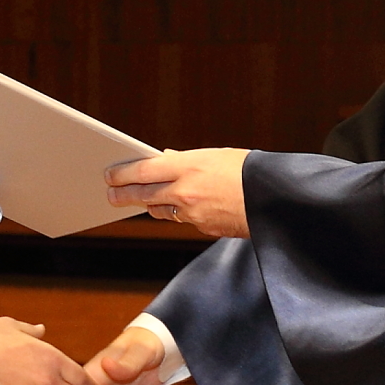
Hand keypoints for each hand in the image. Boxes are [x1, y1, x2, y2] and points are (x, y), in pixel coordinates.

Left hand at [105, 148, 249, 236]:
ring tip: (139, 200)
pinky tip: (177, 206)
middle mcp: (185, 191)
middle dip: (123, 195)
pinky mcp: (203, 228)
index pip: (143, 170)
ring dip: (149, 205)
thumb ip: (187, 160)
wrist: (275, 199)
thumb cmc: (249, 171)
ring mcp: (192, 213)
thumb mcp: (216, 156)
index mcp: (188, 167)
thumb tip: (166, 160)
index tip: (110, 175)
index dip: (123, 174)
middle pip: (144, 194)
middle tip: (110, 195)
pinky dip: (179, 212)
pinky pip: (183, 220)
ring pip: (161, 210)